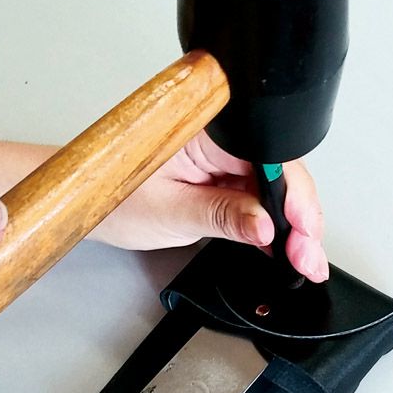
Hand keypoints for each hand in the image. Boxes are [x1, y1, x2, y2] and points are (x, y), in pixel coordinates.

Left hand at [90, 131, 329, 281]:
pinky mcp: (223, 173)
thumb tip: (267, 226)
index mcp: (210, 132)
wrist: (84, 198)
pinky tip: (281, 248)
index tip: (305, 238)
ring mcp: (225, 155)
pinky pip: (259, 194)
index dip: (297, 201)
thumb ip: (224, 217)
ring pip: (276, 189)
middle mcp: (222, 137)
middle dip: (302, 221)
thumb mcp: (172, 212)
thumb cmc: (111, 194)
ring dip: (292, 227)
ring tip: (299, 260)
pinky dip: (272, 224)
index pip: (274, 160)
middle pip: (283, 175)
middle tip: (307, 260)